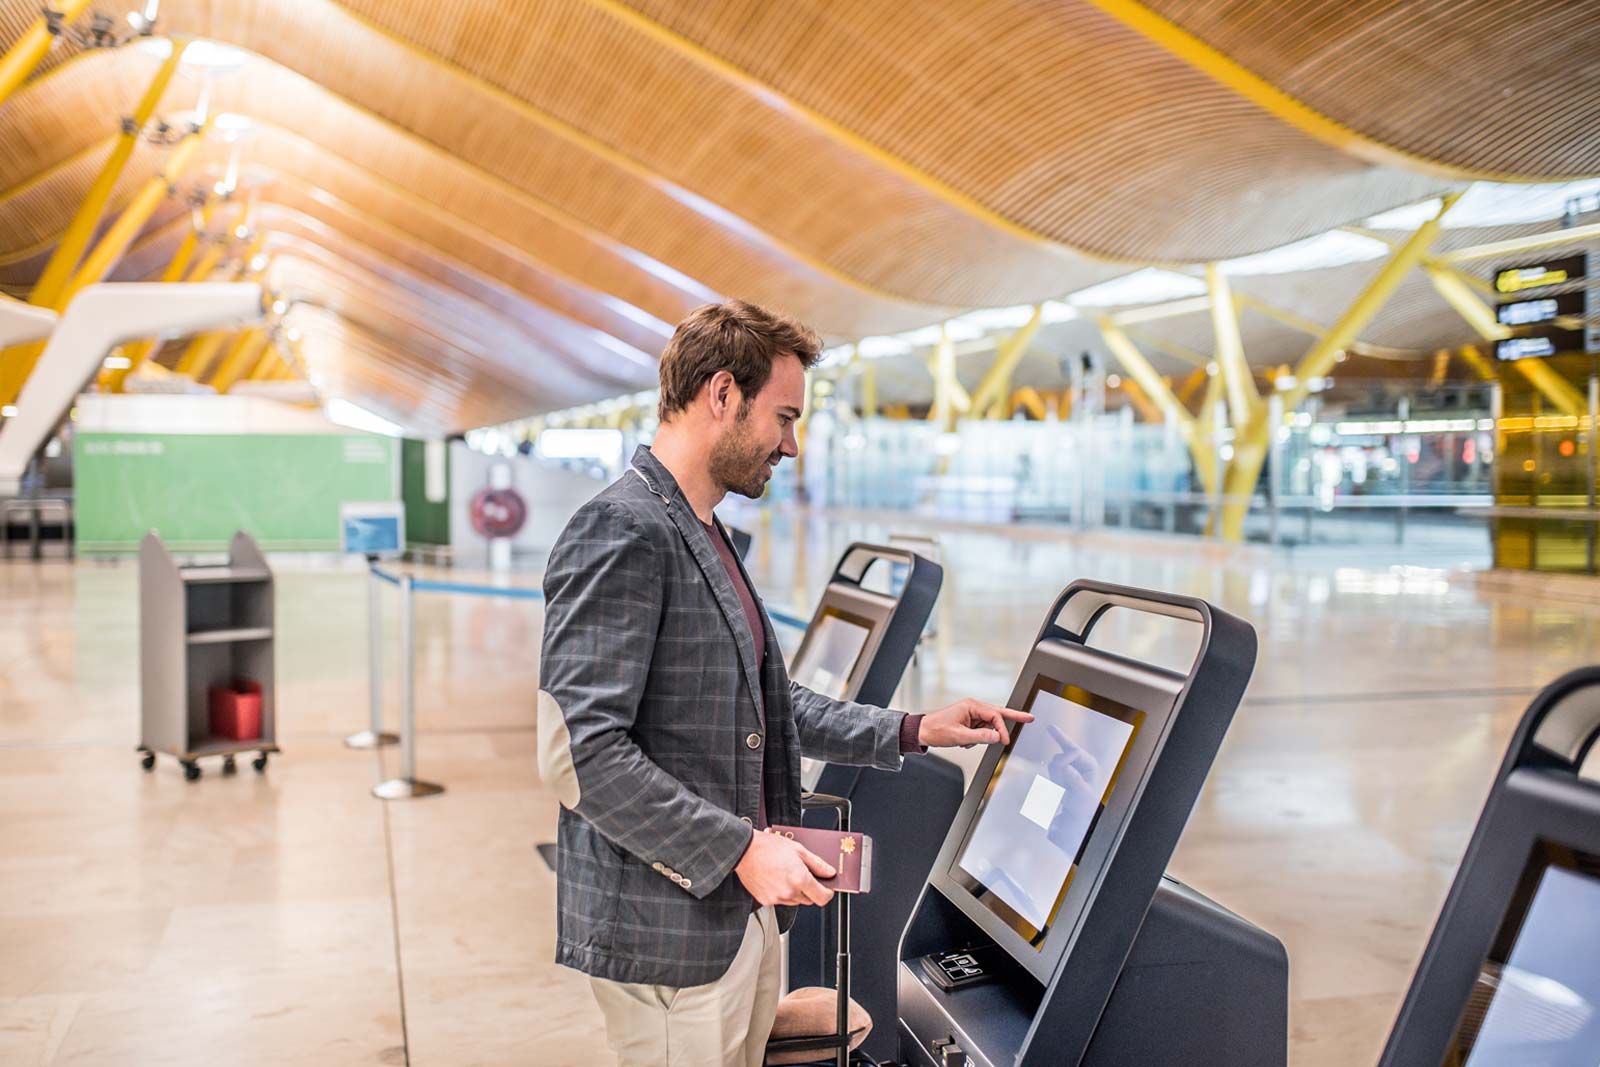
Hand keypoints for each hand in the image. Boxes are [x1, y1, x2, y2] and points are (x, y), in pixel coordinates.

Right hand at [734, 829, 836, 906]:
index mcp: (799, 879)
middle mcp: (789, 892)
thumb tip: (829, 872)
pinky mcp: (766, 901)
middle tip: (804, 875)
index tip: (827, 889)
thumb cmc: (768, 847)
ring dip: (796, 891)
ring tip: (786, 874)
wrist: (744, 851)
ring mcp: (777, 898)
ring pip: (795, 901)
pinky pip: (781, 901)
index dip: (827, 893)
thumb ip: (817, 864)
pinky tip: (776, 879)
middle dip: (810, 889)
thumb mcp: (798, 850)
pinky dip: (782, 893)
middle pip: (809, 900)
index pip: (822, 898)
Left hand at [918, 698, 1033, 748]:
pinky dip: (976, 739)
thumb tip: (997, 737)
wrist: (922, 732)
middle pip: (998, 714)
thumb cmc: (936, 730)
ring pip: (989, 726)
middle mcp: (973, 708)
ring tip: (966, 741)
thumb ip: (980, 737)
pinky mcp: (969, 722)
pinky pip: (981, 731)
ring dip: (983, 737)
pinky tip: (964, 741)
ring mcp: (971, 715)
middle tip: (1030, 718)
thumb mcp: (959, 736)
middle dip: (1013, 717)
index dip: (1002, 729)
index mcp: (971, 706)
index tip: (1005, 741)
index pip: (995, 715)